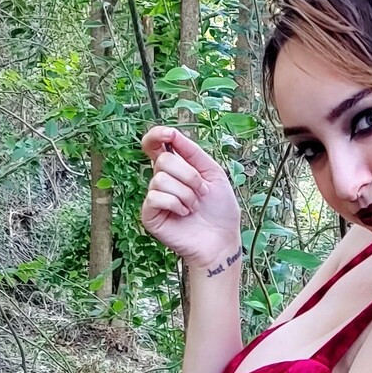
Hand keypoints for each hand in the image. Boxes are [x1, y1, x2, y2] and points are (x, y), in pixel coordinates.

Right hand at [140, 126, 241, 268]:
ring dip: (186, 193)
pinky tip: (183, 214)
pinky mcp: (149, 215)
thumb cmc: (220, 209)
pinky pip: (156, 197)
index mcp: (175, 168)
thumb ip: (193, 152)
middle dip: (189, 176)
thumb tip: (173, 133)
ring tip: (194, 207)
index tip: (169, 134)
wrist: (222, 240)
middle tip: (201, 192)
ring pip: (161, 179)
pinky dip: (176, 204)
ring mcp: (154, 198)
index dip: (156, 135)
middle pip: (164, 161)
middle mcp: (161, 180)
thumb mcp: (213, 173)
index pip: (154, 145)